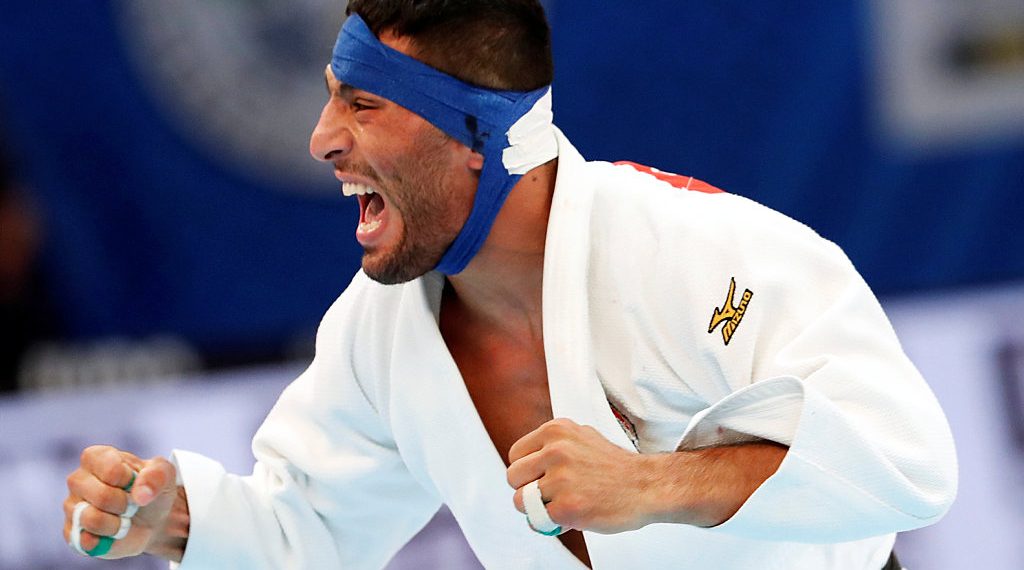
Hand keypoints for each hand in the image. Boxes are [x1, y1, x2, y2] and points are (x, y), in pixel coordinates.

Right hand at [63, 445, 187, 559]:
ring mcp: (72, 506)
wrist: (151, 519)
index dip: (130, 481)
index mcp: (96, 457)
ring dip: (118, 524)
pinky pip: (85, 541)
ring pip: (92, 520)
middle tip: (131, 504)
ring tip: (123, 518)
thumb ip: (157, 476)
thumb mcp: (165, 475)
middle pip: (102, 496)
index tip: (135, 482)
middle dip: (126, 504)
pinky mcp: (71, 532)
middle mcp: (77, 479)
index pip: (111, 470)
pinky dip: (107, 539)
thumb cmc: (151, 489)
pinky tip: (113, 532)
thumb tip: (141, 495)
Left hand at [507, 418, 656, 533]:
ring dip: (538, 508)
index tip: (540, 478)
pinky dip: (552, 523)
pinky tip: (572, 516)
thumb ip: (555, 444)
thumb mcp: (583, 437)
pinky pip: (539, 520)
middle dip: (527, 489)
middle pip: (513, 476)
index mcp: (557, 431)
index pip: (516, 454)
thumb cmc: (617, 467)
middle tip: (548, 495)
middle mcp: (556, 450)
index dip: (526, 470)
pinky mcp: (567, 506)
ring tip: (561, 505)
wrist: (647, 485)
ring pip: (521, 501)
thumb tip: (529, 461)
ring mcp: (561, 479)